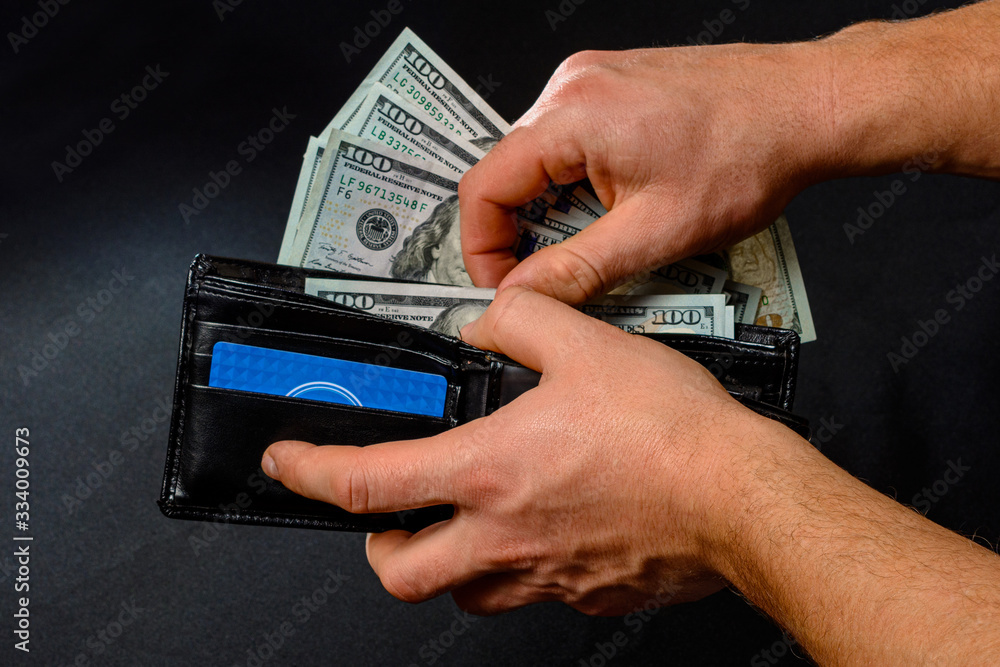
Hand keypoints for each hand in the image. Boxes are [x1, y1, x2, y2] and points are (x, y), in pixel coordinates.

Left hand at [261, 287, 803, 613]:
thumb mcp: (585, 343)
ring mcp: (546, 575)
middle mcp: (505, 535)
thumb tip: (495, 318)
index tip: (290, 463)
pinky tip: (551, 526)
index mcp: (490, 471)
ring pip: (466, 593)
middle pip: (401, 573)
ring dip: (449, 561)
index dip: (313, 473)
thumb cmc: (670, 431)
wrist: (742, 498)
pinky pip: (535, 592)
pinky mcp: (588, 593)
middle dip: (379, 546)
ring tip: (465, 522)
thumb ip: (523, 319)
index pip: (369, 484)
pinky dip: (522, 565)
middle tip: (389, 515)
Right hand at [458, 42, 835, 302]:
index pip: (482, 188)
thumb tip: (522, 296)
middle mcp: (571, 86)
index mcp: (569, 116)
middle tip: (553, 276)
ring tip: (597, 242)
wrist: (806, 105)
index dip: (482, 250)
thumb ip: (576, 269)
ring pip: (537, 160)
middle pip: (507, 173)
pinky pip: (568, 142)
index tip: (504, 288)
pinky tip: (616, 208)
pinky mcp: (613, 84)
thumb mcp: (656, 233)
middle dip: (521, 233)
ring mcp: (592, 80)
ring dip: (553, 210)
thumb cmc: (748, 154)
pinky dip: (577, 184)